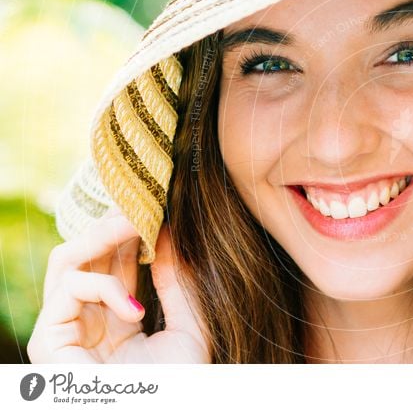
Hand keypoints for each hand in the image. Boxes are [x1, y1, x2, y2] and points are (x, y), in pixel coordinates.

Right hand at [27, 208, 210, 362]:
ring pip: (68, 260)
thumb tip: (170, 234)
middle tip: (143, 203)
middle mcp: (89, 319)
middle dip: (113, 224)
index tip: (158, 205)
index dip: (133, 231)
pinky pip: (68, 289)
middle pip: (87, 253)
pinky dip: (102, 287)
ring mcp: (65, 328)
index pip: (118, 260)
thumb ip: (179, 282)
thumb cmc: (179, 386)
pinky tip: (134, 308)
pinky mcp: (47, 341)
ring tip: (136, 222)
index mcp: (119, 316)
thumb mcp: (190, 326)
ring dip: (101, 234)